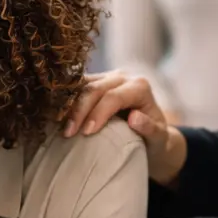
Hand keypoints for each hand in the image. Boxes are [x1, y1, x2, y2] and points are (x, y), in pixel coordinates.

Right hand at [62, 70, 186, 185]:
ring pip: (82, 84)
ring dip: (68, 105)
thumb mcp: (160, 139)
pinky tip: (57, 117)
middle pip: (95, 88)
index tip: (87, 133)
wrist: (152, 134)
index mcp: (140, 86)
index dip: (98, 113)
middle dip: (79, 110)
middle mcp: (123, 77)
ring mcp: (107, 77)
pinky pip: (77, 87)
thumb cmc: (157, 140)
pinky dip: (66, 101)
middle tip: (68, 134)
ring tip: (59, 126)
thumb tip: (134, 118)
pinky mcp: (96, 82)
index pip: (114, 96)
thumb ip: (151, 129)